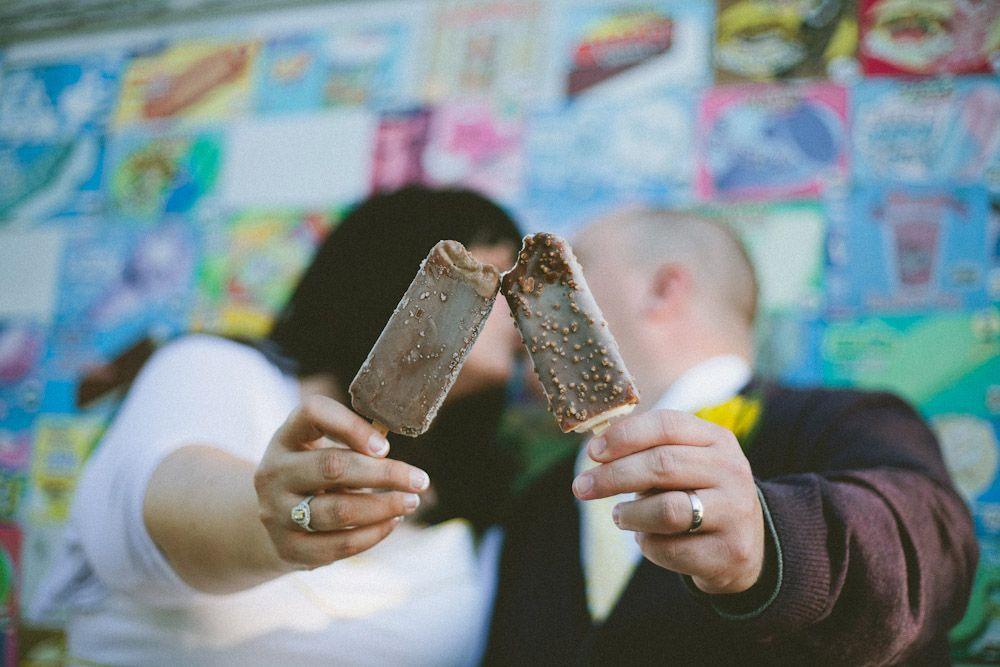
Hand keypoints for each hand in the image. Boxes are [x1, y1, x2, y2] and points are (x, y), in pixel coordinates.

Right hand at [254, 395, 429, 570]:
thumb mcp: (319, 447)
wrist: (274, 521)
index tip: (385, 445)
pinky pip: (339, 545)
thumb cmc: (312, 474)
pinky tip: (392, 522)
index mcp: (286, 438)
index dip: (351, 425)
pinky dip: (373, 534)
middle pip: (332, 466)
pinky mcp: (289, 548)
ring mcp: (276, 513)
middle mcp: (274, 473)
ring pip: (339, 510)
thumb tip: (392, 454)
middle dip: (384, 474)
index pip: (312, 412)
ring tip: (411, 502)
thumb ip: (351, 443)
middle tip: (419, 480)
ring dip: (384, 507)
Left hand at [572, 409, 763, 594]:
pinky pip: (672, 549)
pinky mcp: (731, 552)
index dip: (624, 436)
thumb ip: (647, 452)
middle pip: (662, 465)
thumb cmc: (696, 494)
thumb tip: (595, 448)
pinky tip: (647, 538)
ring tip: (619, 516)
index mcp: (717, 440)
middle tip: (581, 487)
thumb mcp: (683, 464)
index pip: (667, 425)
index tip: (592, 452)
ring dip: (631, 514)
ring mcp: (736, 512)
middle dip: (614, 476)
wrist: (746, 546)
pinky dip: (648, 545)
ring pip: (668, 510)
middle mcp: (732, 471)